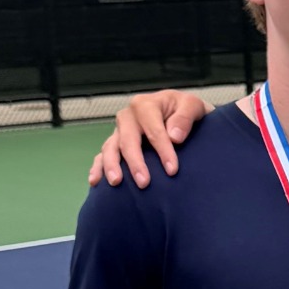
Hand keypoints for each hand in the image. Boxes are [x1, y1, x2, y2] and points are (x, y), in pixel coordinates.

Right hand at [88, 90, 211, 187]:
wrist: (178, 112)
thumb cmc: (185, 110)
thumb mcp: (193, 106)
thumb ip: (185, 117)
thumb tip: (174, 136)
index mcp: (145, 105)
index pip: (154, 130)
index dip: (163, 150)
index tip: (172, 170)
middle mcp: (128, 117)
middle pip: (127, 140)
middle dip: (135, 162)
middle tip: (144, 183)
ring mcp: (119, 131)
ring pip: (110, 147)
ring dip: (111, 165)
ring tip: (116, 182)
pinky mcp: (115, 143)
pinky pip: (102, 155)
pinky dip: (97, 167)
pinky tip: (95, 182)